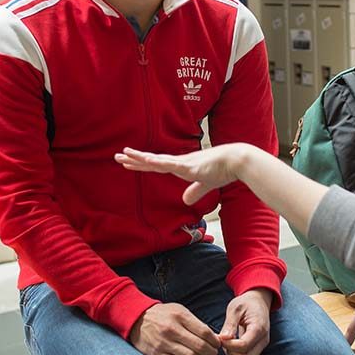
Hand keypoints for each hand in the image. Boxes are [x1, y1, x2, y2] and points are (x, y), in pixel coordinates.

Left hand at [115, 144, 253, 204]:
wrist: (236, 162)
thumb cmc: (223, 170)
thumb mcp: (205, 185)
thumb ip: (195, 192)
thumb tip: (185, 200)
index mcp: (181, 167)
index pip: (157, 166)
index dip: (142, 165)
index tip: (128, 163)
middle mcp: (178, 162)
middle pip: (152, 161)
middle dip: (134, 160)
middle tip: (117, 156)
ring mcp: (182, 163)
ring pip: (156, 160)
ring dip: (140, 158)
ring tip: (124, 154)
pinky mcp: (188, 166)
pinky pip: (169, 164)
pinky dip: (157, 162)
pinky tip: (146, 159)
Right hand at [130, 303, 220, 354]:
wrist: (137, 319)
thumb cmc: (162, 315)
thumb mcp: (179, 310)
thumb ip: (196, 323)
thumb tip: (213, 336)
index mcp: (179, 316)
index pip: (205, 332)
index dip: (215, 341)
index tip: (217, 343)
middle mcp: (172, 330)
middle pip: (200, 346)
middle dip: (211, 352)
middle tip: (213, 353)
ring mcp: (164, 343)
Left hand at [219, 289, 272, 354]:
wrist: (258, 301)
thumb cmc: (247, 303)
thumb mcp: (235, 308)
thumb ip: (230, 324)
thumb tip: (224, 339)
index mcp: (258, 328)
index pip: (243, 346)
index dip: (229, 345)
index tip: (220, 337)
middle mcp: (262, 340)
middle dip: (231, 354)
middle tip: (223, 342)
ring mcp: (261, 345)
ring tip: (227, 342)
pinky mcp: (257, 348)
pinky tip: (230, 344)